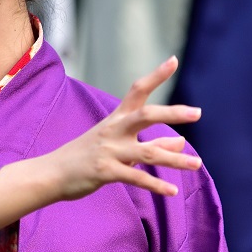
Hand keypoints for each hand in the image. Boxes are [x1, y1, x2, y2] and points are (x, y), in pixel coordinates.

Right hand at [47, 57, 201, 200]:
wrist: (54, 172)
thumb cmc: (87, 156)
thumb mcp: (119, 146)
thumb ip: (152, 144)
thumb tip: (182, 141)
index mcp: (116, 118)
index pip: (137, 91)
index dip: (156, 75)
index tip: (174, 59)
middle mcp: (114, 130)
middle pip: (145, 115)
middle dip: (172, 113)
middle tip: (197, 112)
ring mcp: (109, 150)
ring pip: (147, 153)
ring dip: (174, 160)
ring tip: (197, 164)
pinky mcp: (105, 171)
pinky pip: (135, 178)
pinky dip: (156, 185)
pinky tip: (172, 191)